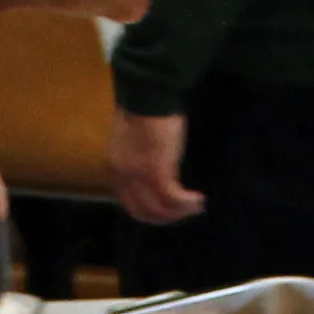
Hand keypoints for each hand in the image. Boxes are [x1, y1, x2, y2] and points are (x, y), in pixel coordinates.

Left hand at [109, 109, 204, 225]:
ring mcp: (139, 177)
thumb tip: (154, 171)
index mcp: (115, 170)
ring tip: (196, 206)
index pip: (130, 204)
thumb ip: (138, 159)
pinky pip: (172, 198)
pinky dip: (186, 203)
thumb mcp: (134, 141)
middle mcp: (123, 178)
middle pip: (143, 212)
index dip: (151, 212)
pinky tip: (198, 199)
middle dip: (166, 217)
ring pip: (159, 208)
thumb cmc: (144, 111)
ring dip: (180, 212)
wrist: (148, 95)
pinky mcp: (157, 172)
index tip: (170, 210)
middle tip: (185, 212)